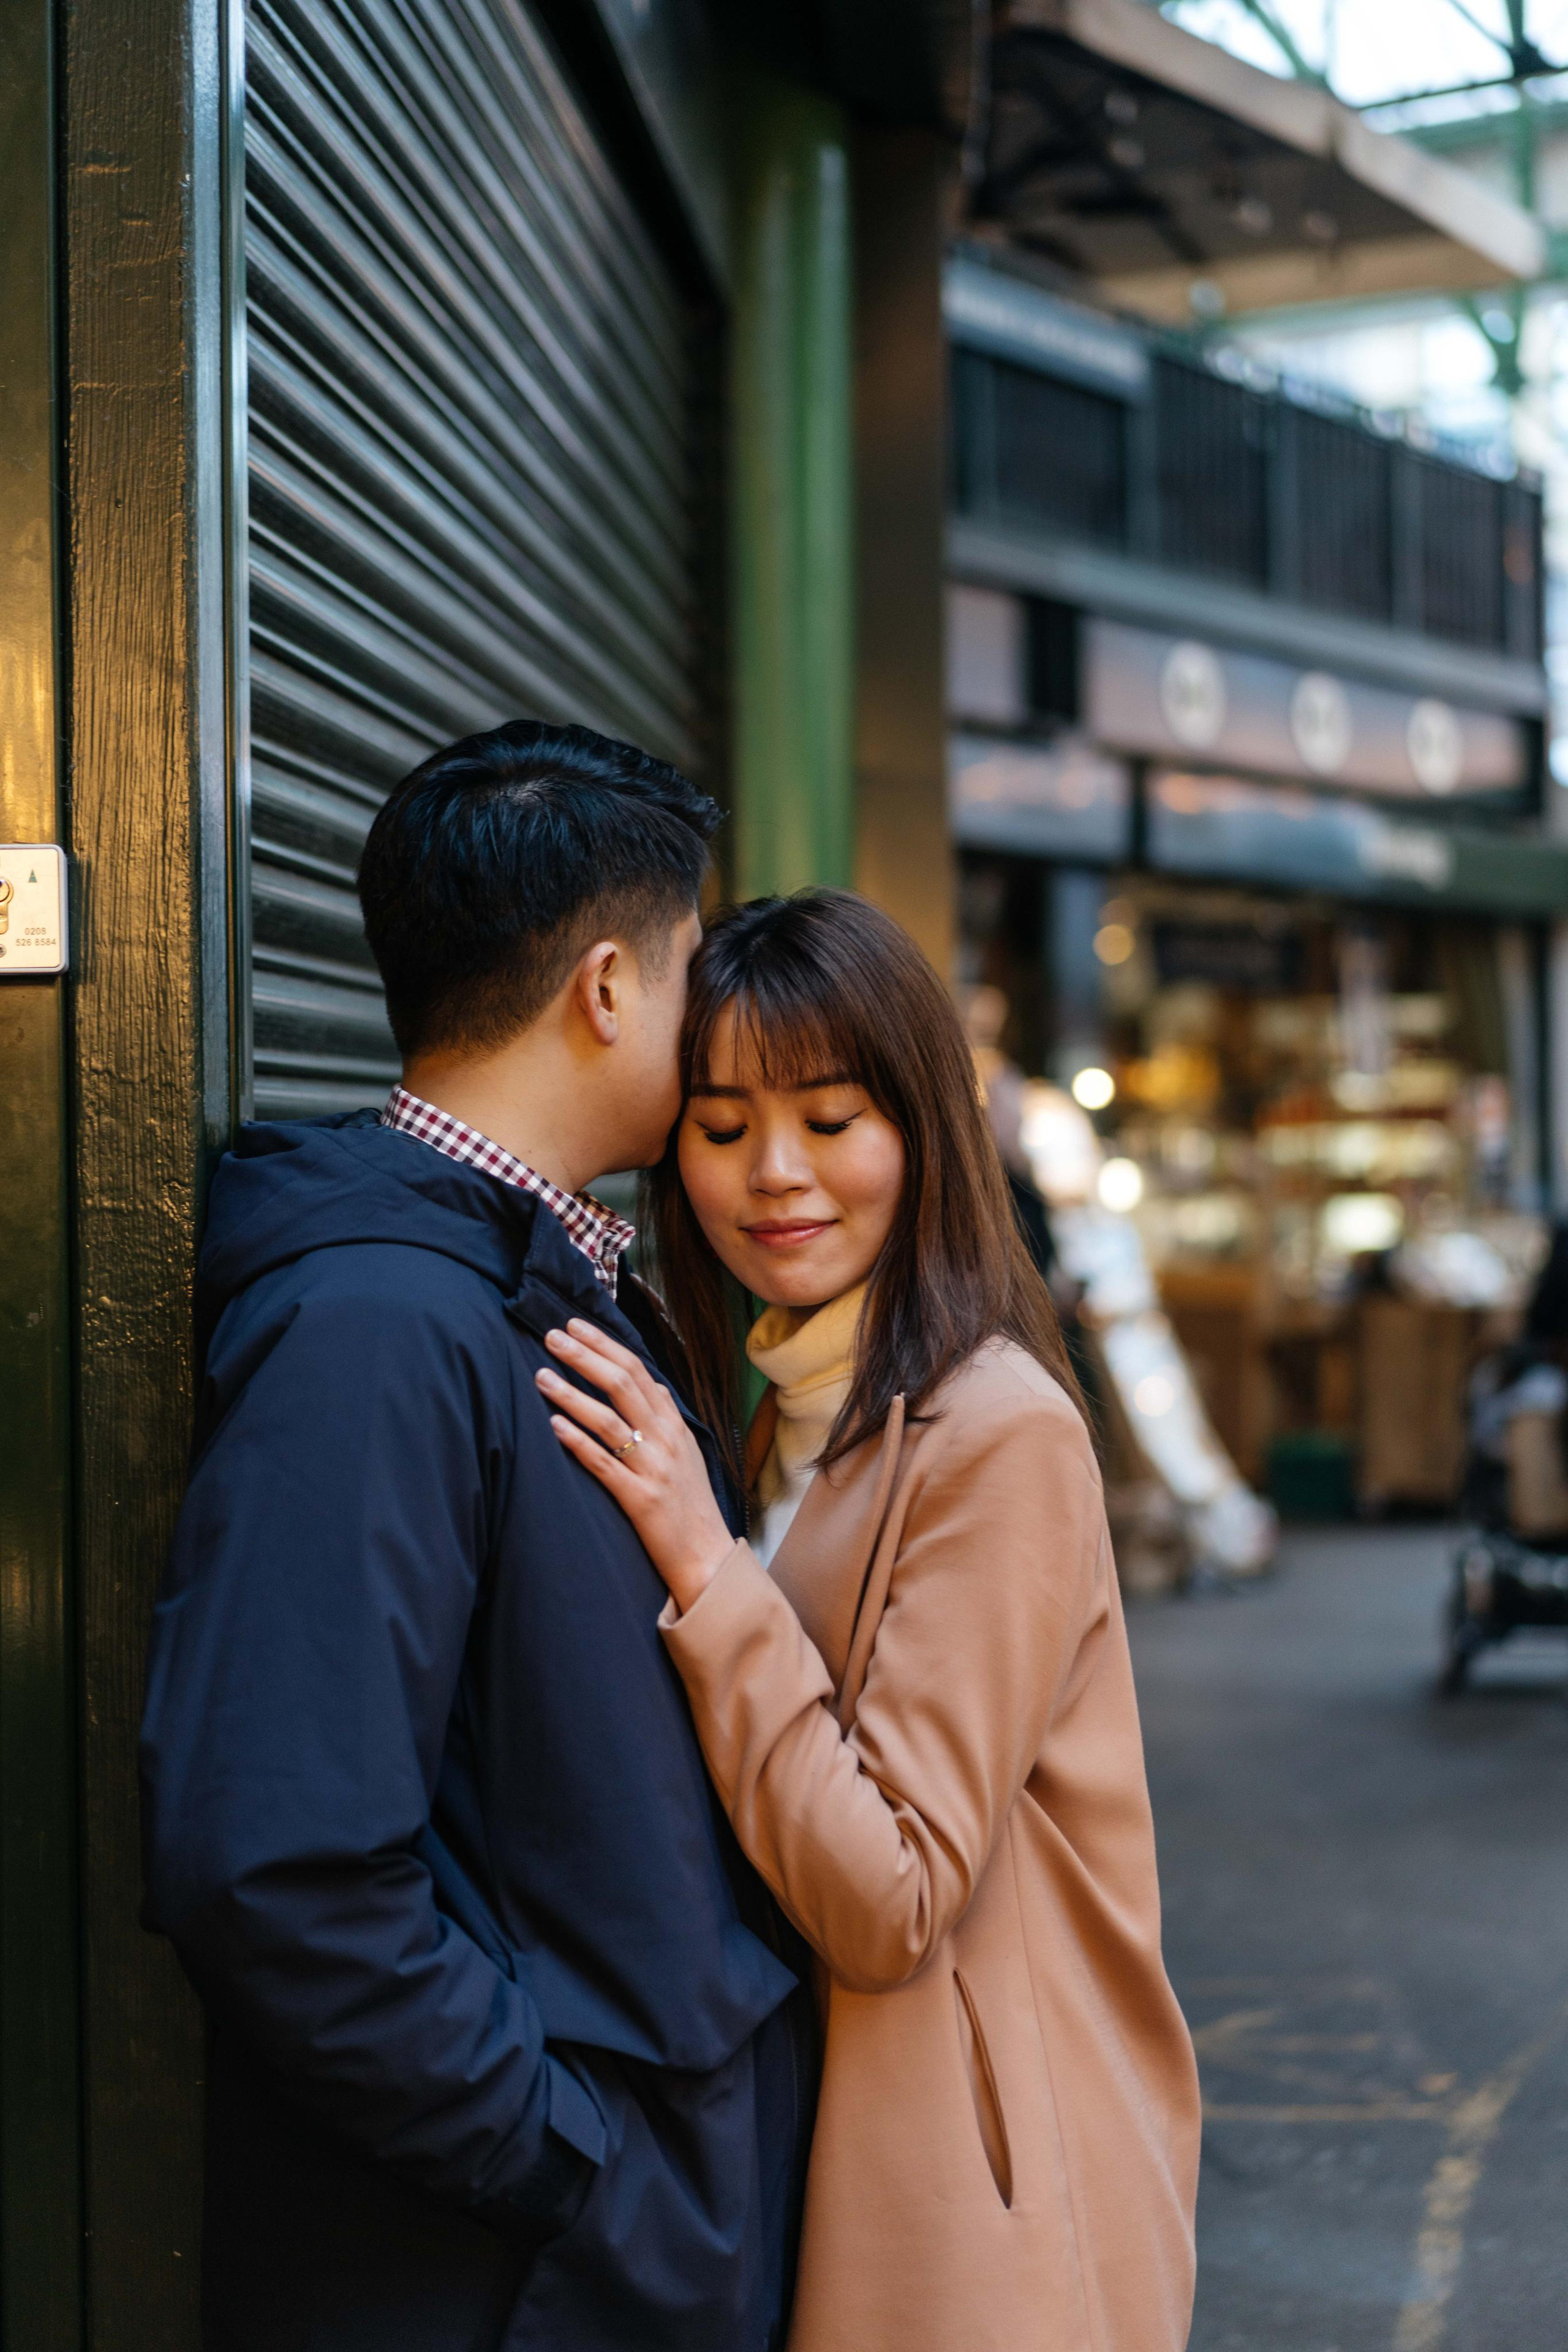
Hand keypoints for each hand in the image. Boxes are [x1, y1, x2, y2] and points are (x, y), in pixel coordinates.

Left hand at [536, 1321, 735, 1614]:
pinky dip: (578, 1442)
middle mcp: (665, 1440)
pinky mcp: (639, 1499)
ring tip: (541, 1376)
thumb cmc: (690, 1505)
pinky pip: (604, 1464)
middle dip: (584, 1356)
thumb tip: (650, 1383)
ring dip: (572, 1394)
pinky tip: (554, 1426)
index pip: (637, 1371)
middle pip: (622, 1385)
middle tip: (552, 1336)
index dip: (605, 1345)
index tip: (575, 1326)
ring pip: (609, 1420)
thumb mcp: (688, 1453)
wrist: (707, 1557)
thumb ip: (667, 1417)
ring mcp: (653, 1469)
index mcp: (674, 1426)